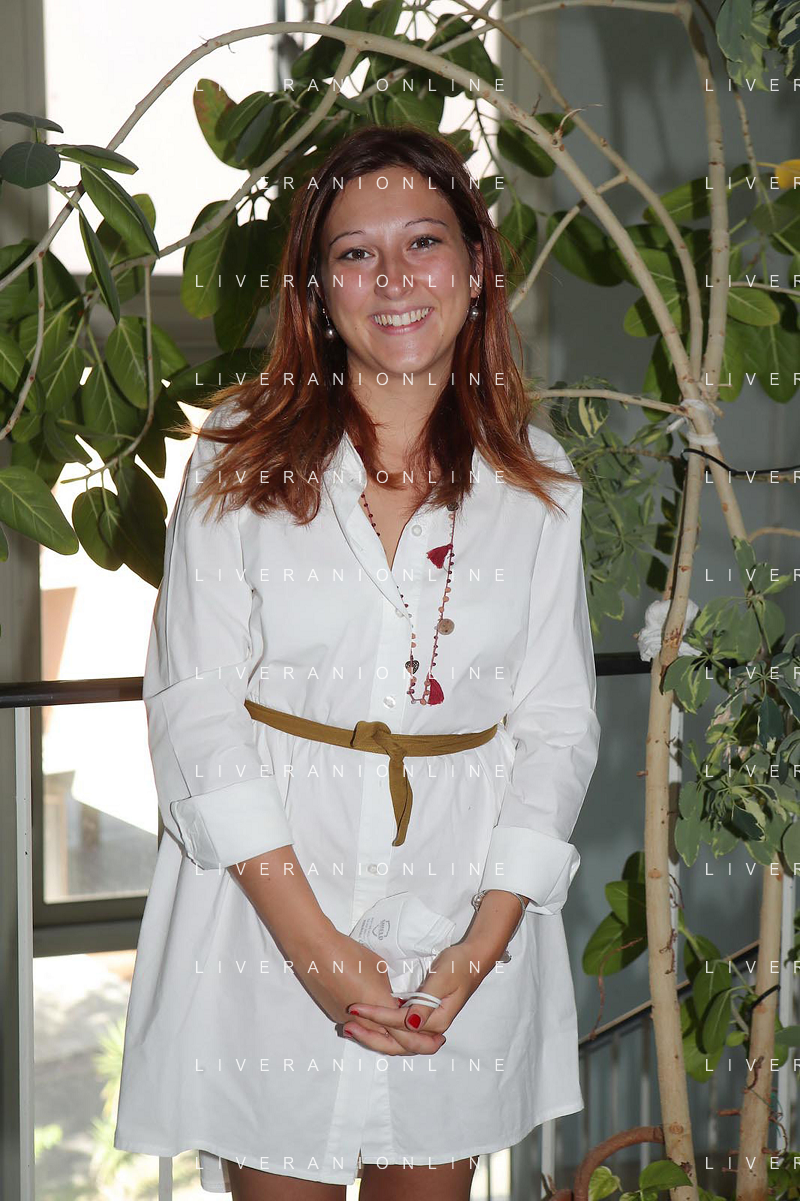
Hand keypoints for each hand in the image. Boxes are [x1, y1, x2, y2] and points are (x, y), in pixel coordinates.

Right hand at [289, 927, 442, 1056]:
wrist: (317, 952)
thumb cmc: (351, 955)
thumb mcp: (379, 969)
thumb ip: (389, 990)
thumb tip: (390, 998)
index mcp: (380, 1008)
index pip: (407, 1034)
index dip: (424, 1040)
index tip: (439, 1040)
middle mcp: (365, 1023)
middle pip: (392, 1044)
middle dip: (414, 1045)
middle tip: (432, 1044)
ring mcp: (348, 1022)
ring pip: (375, 1038)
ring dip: (392, 1038)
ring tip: (409, 1033)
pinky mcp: (337, 1016)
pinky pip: (361, 1029)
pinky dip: (374, 1029)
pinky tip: (382, 1022)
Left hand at [342, 939, 497, 1055]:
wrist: (473, 959)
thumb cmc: (458, 965)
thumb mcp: (442, 979)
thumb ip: (425, 1002)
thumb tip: (410, 1023)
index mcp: (437, 1021)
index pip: (400, 1024)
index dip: (376, 1016)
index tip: (355, 1006)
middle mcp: (431, 1028)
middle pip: (398, 1043)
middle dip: (371, 1036)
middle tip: (346, 1026)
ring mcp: (426, 1023)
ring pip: (397, 1040)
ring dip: (374, 1035)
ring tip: (350, 1027)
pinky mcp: (422, 1016)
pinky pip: (400, 1029)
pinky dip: (382, 1028)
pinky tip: (367, 1022)